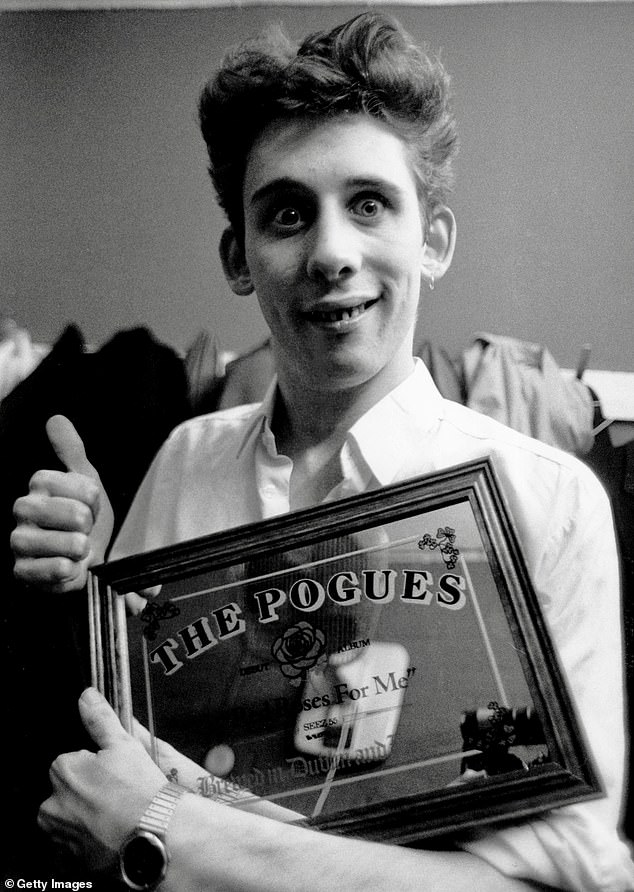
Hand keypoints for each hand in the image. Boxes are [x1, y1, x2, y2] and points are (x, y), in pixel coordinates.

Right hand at [11, 415, 113, 592]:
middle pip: (76, 515)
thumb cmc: (85, 521)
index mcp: (39, 484)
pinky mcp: (22, 571)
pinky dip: (71, 570)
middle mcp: (23, 509)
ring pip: (69, 543)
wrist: (86, 559)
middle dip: (89, 526)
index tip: (90, 506)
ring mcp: (20, 541)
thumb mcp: (86, 481)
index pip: (84, 488)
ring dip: (82, 548)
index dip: (95, 500)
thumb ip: (72, 450)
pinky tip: (68, 566)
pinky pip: (58, 569)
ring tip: (76, 548)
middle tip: (82, 529)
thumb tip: (56, 420)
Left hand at [38, 688, 167, 868]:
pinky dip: (92, 840)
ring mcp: (61, 837)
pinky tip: (114, 833)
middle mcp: (52, 806)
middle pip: (66, 793)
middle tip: (115, 793)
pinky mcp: (74, 861)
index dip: (92, 765)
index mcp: (61, 772)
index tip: (111, 772)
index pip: (69, 762)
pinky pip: (78, 846)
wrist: (153, 835)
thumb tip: (85, 695)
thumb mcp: (123, 744)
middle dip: (84, 792)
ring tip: (116, 815)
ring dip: (85, 817)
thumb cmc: (138, 787)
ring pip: (70, 820)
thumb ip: (100, 718)